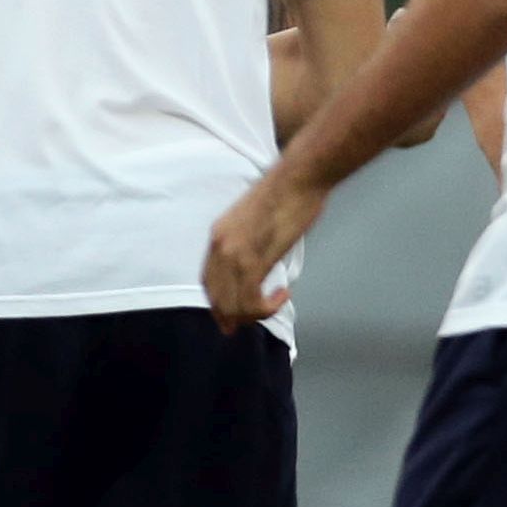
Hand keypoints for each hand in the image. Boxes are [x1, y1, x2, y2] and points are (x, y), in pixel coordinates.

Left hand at [202, 170, 325, 331]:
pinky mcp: (254, 259)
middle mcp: (220, 246)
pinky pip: (250, 299)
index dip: (216, 303)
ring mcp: (235, 253)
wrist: (298, 177)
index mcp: (219, 235)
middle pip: (216, 296)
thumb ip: (253, 242)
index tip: (227, 316)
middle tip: (240, 329)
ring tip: (274, 305)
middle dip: (229, 317)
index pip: (208, 280)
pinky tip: (283, 295)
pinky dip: (266, 308)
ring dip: (254, 314)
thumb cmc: (289, 192)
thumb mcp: (259, 219)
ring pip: (232, 303)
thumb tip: (261, 259)